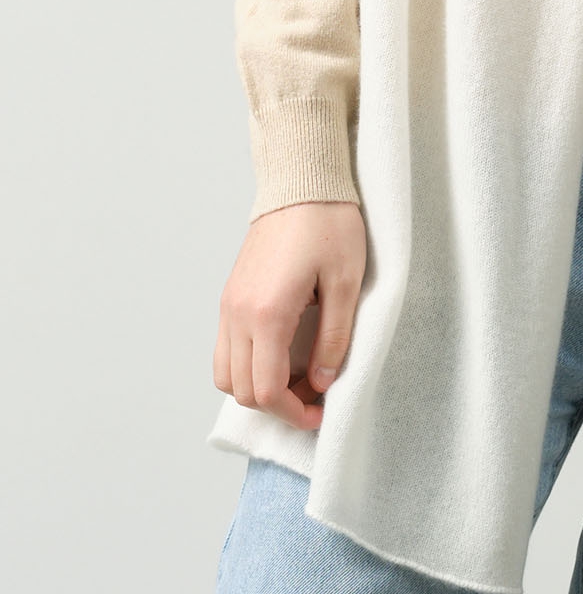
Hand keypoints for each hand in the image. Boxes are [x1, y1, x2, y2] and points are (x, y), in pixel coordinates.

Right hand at [213, 199, 365, 430]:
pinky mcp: (230, 295)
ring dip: (258, 386)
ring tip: (298, 375)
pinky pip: (225, 348)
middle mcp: (238, 314)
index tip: (320, 414)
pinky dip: (247, 364)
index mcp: (267, 314)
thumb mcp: (345, 281)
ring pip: (225, 373)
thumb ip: (334, 338)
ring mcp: (228, 304)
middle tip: (315, 395)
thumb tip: (322, 382)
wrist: (301, 180)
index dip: (293, 413)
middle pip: (241, 390)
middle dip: (277, 405)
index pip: (266, 391)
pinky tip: (281, 353)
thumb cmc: (329, 223)